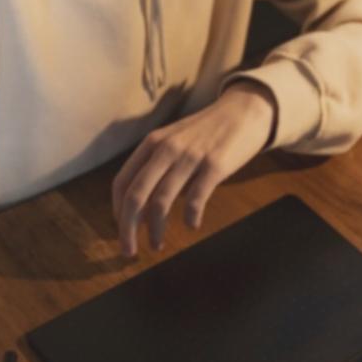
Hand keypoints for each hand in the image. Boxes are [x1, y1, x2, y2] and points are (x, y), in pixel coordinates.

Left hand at [111, 81, 276, 256]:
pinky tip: (191, 224)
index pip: (121, 182)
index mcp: (151, 143)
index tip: (121, 230)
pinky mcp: (215, 164)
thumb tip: (140, 212)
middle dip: (128, 229)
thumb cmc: (206, 133)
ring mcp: (190, 156)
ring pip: (161, 202)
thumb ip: (156, 170)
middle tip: (129, 251)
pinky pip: (195, 198)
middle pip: (135, 196)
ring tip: (157, 244)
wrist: (244, 110)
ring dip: (156, 230)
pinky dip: (190, 217)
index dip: (117, 211)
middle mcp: (166, 149)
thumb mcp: (173, 143)